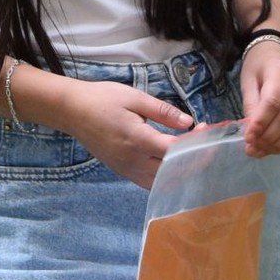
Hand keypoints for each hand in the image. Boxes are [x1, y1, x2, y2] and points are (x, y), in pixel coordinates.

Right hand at [61, 79, 194, 188]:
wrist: (73, 111)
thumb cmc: (103, 99)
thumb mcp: (135, 98)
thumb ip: (163, 111)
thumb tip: (189, 122)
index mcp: (137, 140)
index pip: (174, 151)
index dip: (195, 143)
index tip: (205, 128)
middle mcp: (133, 161)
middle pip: (171, 171)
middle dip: (193, 159)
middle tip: (206, 143)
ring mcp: (126, 170)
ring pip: (161, 182)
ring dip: (180, 172)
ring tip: (193, 154)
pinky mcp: (122, 171)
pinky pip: (149, 182)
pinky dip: (165, 177)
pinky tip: (173, 163)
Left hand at [239, 38, 279, 157]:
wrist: (277, 50)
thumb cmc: (259, 65)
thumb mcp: (247, 80)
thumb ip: (250, 106)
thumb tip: (251, 134)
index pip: (273, 101)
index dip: (261, 123)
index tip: (248, 139)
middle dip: (269, 138)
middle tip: (253, 149)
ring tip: (264, 150)